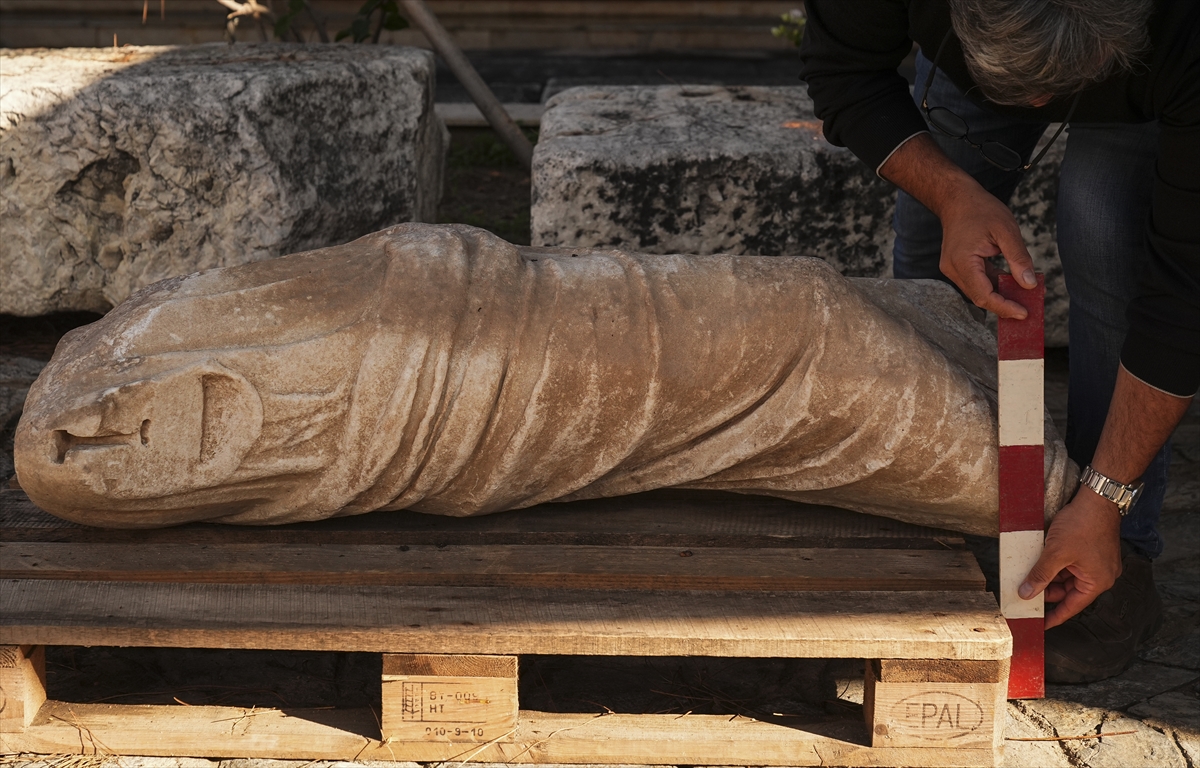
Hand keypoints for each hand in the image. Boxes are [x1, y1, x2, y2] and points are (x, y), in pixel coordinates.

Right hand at [876, 134, 1037, 318]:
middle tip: (1028, 308)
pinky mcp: (957, 267)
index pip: (983, 295)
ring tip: (1024, 296)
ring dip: (1000, 295)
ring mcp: (952, 269)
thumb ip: (1018, 258)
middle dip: (1004, 305)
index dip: (1004, 307)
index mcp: (962, 262)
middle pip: (980, 297)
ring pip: (978, 292)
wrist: (957, 199)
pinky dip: (994, 285)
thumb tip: (1030, 284)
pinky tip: (1011, 283)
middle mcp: (952, 270)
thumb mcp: (1006, 230)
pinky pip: (977, 282)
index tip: (1024, 313)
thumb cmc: (981, 210)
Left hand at [1018, 488, 1123, 628]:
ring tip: (1029, 576)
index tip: (1040, 624)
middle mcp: (1101, 576)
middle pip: (1069, 591)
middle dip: (1048, 592)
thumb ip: (1041, 575)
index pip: (1072, 607)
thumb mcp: (1056, 553)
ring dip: (1050, 577)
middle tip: (1025, 595)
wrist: (1097, 498)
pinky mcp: (1092, 551)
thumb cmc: (1082, 525)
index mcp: (1097, 582)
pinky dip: (1056, 565)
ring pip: (1068, 577)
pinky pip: (1071, 565)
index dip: (1054, 616)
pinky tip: (1040, 562)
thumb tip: (1026, 594)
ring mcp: (1097, 563)